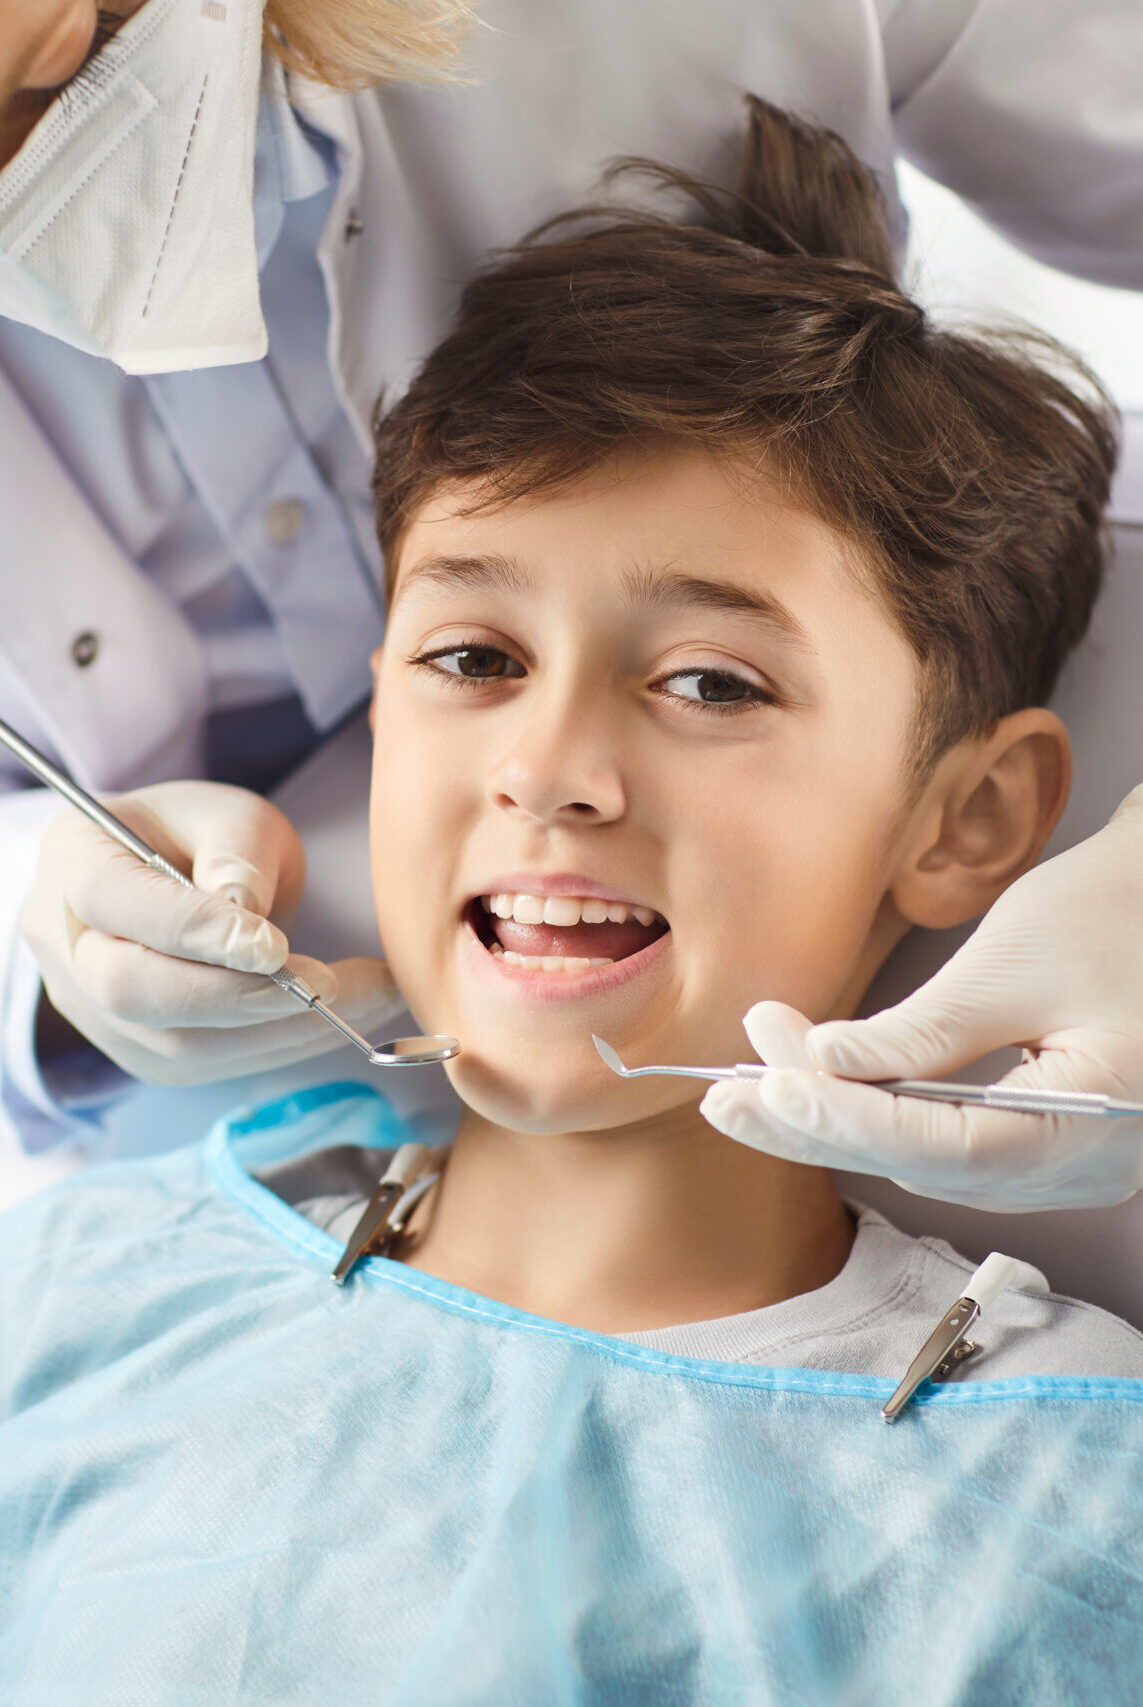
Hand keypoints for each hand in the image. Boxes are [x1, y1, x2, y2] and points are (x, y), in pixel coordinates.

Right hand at [22, 780, 404, 1085]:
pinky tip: (338, 1020)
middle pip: (131, 988)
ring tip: (368, 999)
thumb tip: (248, 920)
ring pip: (174, 1042)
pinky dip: (279, 1045)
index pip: (114, 902)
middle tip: (330, 984)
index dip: (192, 930)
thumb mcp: (233, 816)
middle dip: (238, 994)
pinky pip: (207, 1064)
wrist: (189, 875)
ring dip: (279, 1030)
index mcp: (74, 856)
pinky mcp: (140, 1050)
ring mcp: (94, 1007)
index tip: (275, 945)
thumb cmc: (207, 836)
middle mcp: (65, 941)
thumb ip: (238, 855)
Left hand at [701, 785, 1142, 1210]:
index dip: (848, 1120)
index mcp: (1096, 1122)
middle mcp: (1090, 1164)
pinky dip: (883, 1116)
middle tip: (727, 1090)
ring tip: (757, 1072)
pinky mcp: (1049, 1143)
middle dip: (821, 1125)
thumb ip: (924, 1030)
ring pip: (930, 1162)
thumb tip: (827, 1065)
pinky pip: (951, 1146)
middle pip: (927, 1166)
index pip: (948, 1146)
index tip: (771, 1089)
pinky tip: (820, 1084)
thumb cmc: (1120, 911)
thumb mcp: (1018, 961)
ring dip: (840, 1121)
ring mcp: (1073, 1162)